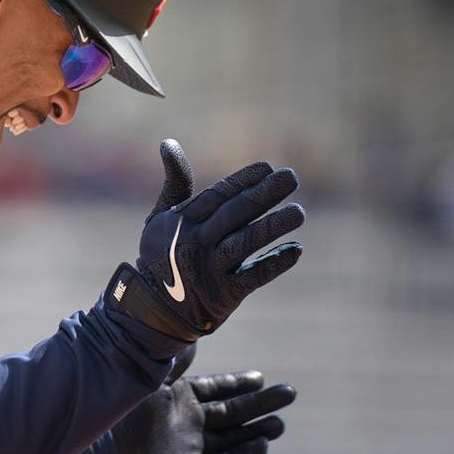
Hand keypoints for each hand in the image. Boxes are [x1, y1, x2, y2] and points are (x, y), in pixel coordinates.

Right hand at [103, 139, 305, 342]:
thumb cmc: (163, 255)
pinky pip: (253, 277)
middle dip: (265, 194)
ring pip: (245, 243)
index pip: (217, 195)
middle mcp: (193, 243)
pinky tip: (296, 250)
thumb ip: (175, 184)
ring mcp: (208, 271)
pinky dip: (275, 263)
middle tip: (291, 177)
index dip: (243, 179)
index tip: (268, 166)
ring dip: (274, 226)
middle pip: (234, 214)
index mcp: (180, 222)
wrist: (154, 310)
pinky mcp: (224, 296)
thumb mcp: (160, 219)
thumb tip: (169, 143)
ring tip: (299, 212)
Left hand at [111, 371, 295, 453]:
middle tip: (289, 394)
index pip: (217, 388)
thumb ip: (174, 361)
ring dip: (257, 431)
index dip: (239, 383)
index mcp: (179, 397)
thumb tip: (195, 338)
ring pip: (232, 438)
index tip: (261, 377)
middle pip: (233, 412)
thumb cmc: (120, 409)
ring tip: (281, 423)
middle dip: (261, 404)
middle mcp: (188, 421)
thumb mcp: (150, 377)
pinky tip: (262, 446)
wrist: (100, 447)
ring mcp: (190, 446)